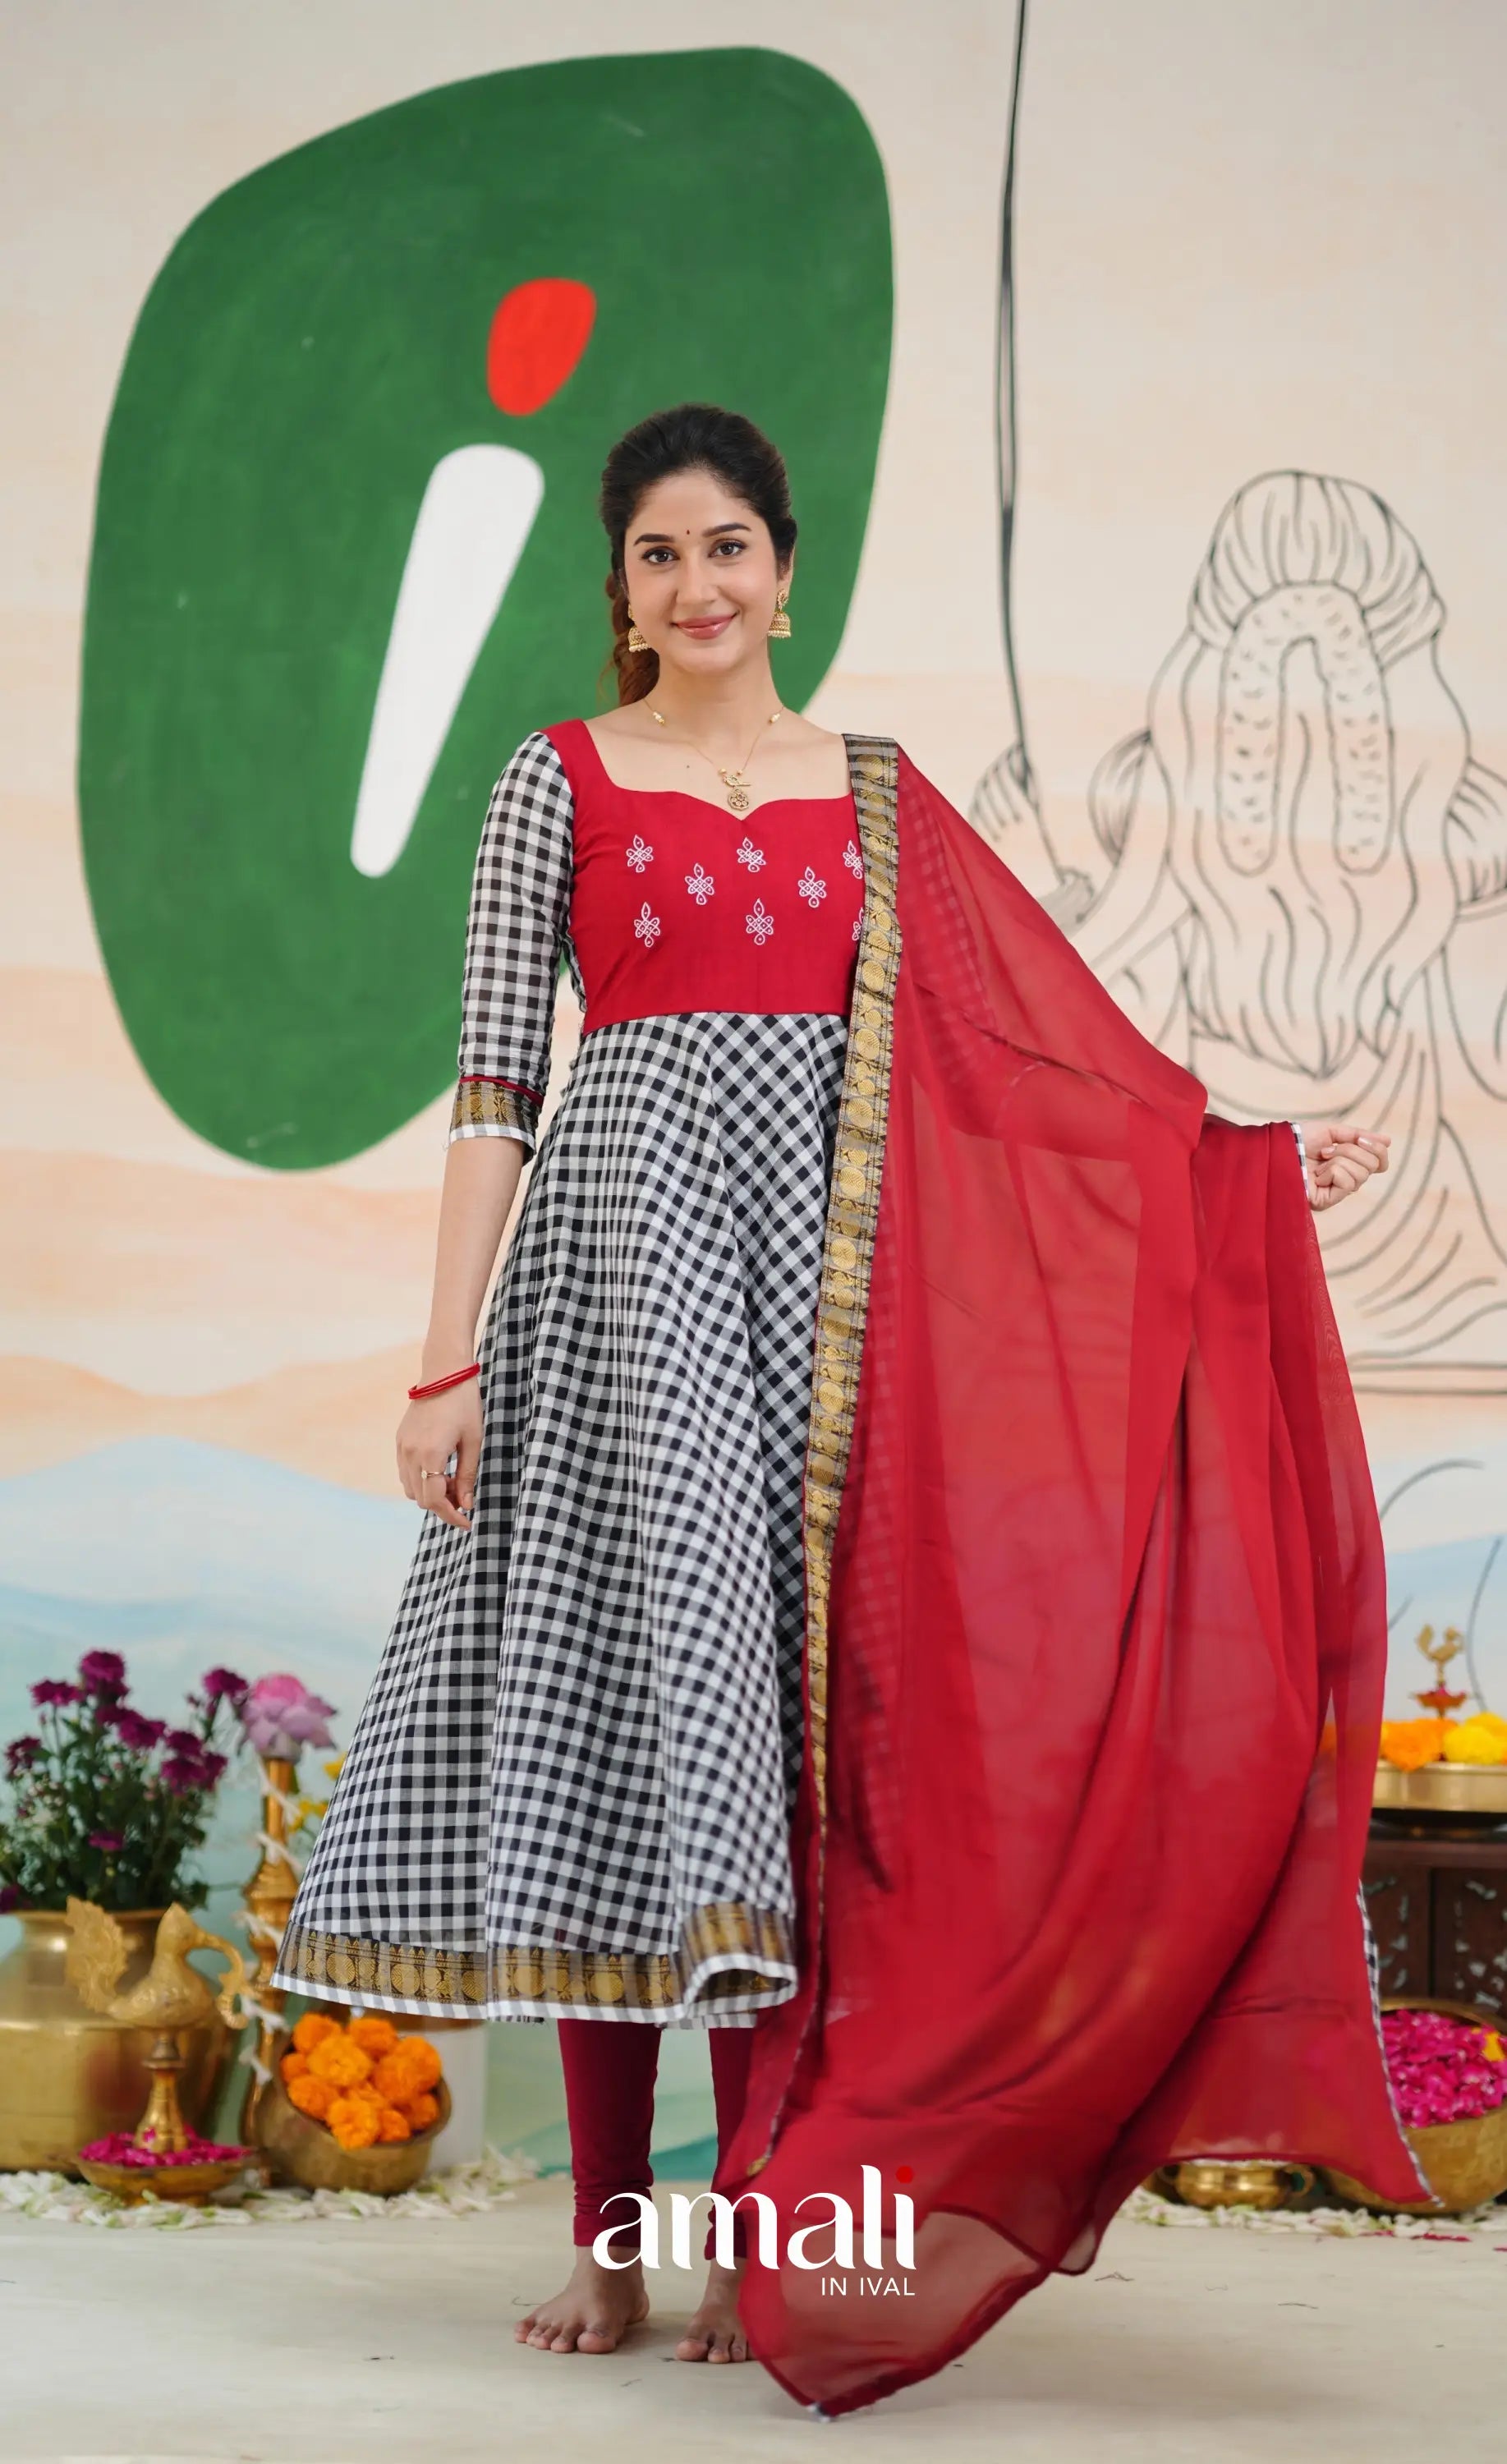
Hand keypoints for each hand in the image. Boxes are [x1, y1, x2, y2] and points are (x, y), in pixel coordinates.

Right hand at [396, 1381, 482, 1528]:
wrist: (444, 1373)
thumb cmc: (464, 1404)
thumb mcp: (473, 1441)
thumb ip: (467, 1475)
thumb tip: (466, 1504)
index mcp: (431, 1454)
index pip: (434, 1500)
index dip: (451, 1516)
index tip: (467, 1522)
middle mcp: (410, 1454)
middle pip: (421, 1498)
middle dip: (442, 1505)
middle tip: (463, 1497)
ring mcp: (402, 1447)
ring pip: (410, 1488)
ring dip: (429, 1493)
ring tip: (452, 1482)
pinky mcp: (399, 1440)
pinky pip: (405, 1472)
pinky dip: (420, 1479)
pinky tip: (439, 1470)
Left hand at [1299, 1121, 1390, 1212]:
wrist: (1275, 1149)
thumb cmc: (1298, 1140)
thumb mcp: (1331, 1132)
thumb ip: (1358, 1136)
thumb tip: (1387, 1141)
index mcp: (1349, 1163)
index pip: (1380, 1162)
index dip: (1377, 1150)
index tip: (1360, 1138)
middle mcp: (1347, 1179)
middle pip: (1373, 1165)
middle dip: (1351, 1150)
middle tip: (1327, 1151)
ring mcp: (1337, 1192)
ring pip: (1361, 1173)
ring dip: (1338, 1160)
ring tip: (1319, 1163)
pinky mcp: (1328, 1201)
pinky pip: (1347, 1182)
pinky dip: (1333, 1172)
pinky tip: (1317, 1176)